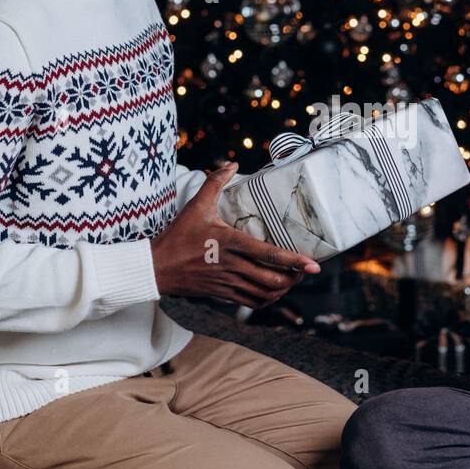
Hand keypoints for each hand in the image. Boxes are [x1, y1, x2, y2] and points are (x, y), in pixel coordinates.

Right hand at [149, 162, 320, 307]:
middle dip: (294, 277)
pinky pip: (252, 303)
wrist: (156, 268)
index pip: (268, 254)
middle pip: (272, 279)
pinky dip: (267, 300)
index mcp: (230, 243)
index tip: (313, 264)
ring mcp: (228, 283)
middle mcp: (232, 266)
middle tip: (304, 269)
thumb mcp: (196, 206)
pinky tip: (273, 291)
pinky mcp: (223, 294)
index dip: (294, 261)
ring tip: (292, 279)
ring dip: (283, 289)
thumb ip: (215, 183)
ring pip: (265, 294)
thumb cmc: (177, 236)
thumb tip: (232, 165)